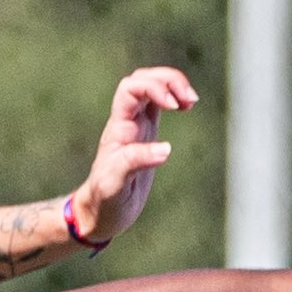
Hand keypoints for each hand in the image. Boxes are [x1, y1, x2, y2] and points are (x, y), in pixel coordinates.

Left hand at [66, 67, 198, 248]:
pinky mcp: (147, 135)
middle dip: (168, 79)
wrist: (101, 212)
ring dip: (173, 84)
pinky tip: (186, 107)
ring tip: (191, 101)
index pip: (131, 88)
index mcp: (118, 128)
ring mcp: (137, 126)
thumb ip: (136, 162)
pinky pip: (158, 104)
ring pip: (151, 87)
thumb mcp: (116, 184)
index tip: (174, 105)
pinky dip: (174, 97)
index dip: (154, 87)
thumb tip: (166, 149)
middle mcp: (127, 121)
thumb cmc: (104, 200)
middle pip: (143, 78)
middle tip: (189, 100)